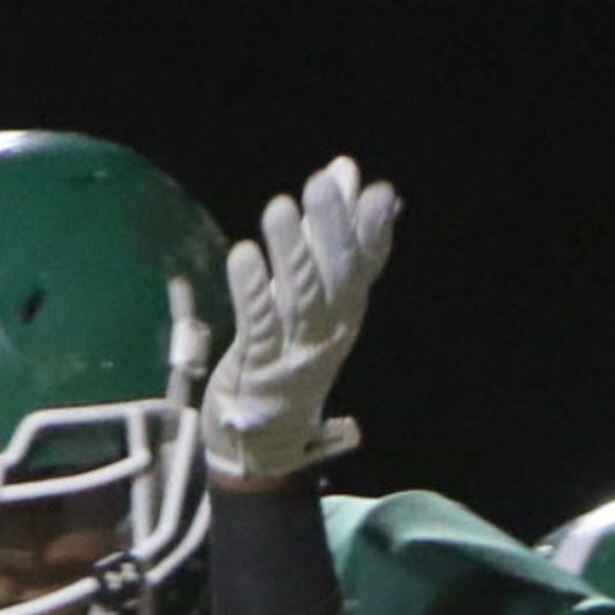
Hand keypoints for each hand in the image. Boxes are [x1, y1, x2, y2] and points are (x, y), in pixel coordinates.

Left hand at [202, 156, 397, 480]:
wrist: (263, 440)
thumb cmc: (287, 357)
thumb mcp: (314, 299)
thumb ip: (329, 236)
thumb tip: (351, 174)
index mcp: (345, 314)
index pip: (365, 267)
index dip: (370, 230)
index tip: (371, 190)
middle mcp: (329, 333)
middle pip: (336, 279)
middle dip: (331, 230)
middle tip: (320, 183)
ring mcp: (296, 353)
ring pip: (300, 300)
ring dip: (290, 253)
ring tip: (278, 208)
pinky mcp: (261, 368)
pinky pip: (259, 326)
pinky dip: (252, 291)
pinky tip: (244, 256)